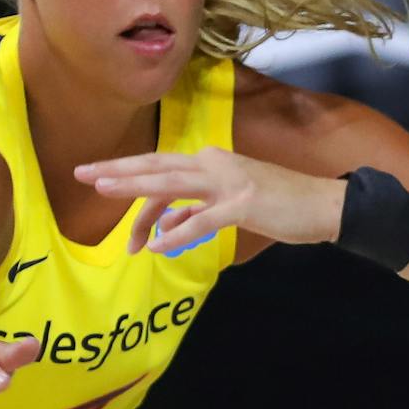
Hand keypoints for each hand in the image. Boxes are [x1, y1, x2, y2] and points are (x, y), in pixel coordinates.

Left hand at [76, 147, 346, 255]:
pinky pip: (203, 219)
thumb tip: (168, 224)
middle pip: (157, 167)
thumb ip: (199, 212)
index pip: (161, 170)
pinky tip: (158, 245)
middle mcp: (215, 165)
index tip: (98, 184)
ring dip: (137, 189)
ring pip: (172, 182)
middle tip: (83, 173)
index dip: (128, 178)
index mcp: (212, 163)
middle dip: (117, 171)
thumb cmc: (280, 206)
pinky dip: (179, 231)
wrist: (324, 204)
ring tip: (105, 192)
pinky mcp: (244, 203)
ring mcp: (229, 182)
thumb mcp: (231, 206)